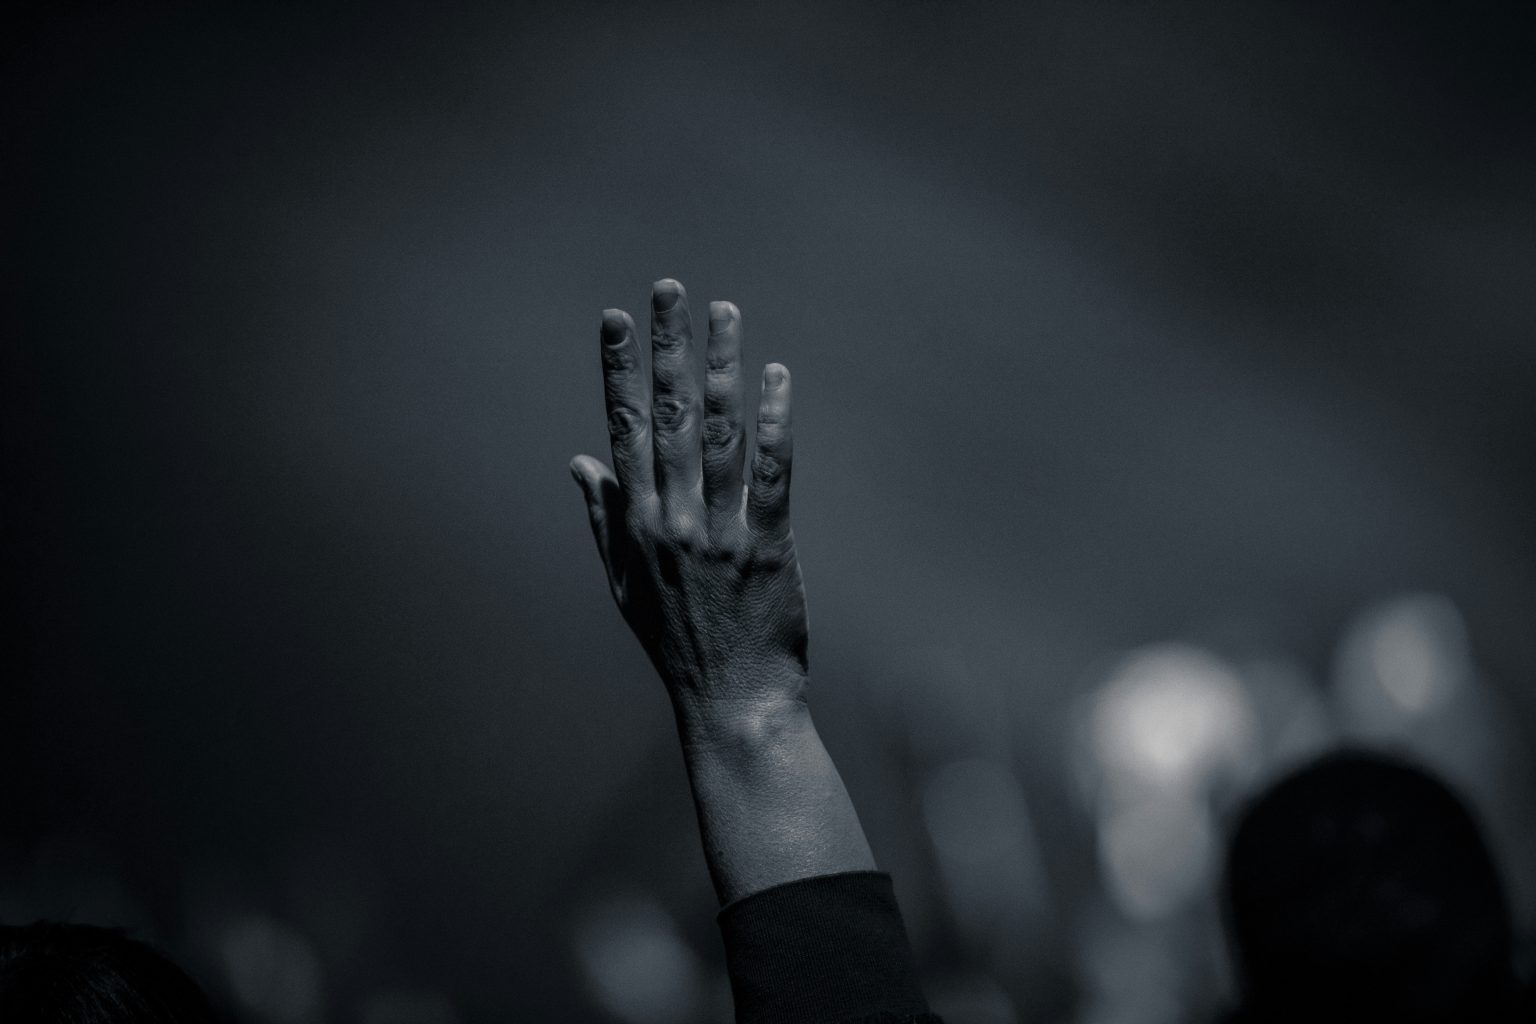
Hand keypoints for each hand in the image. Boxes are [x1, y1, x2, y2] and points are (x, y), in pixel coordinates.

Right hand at [570, 279, 808, 727]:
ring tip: (724, 312)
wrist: (732, 703)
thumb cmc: (677, 646)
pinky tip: (776, 377)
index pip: (622, 431)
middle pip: (666, 418)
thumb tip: (580, 463)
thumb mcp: (624, 587)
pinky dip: (774, 422)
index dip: (619, 372)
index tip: (617, 321)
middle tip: (670, 290)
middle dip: (666, 348)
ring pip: (719, 435)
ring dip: (720, 368)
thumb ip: (603, 520)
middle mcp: (673, 521)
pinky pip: (773, 474)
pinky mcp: (768, 548)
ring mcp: (720, 533)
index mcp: (637, 525)